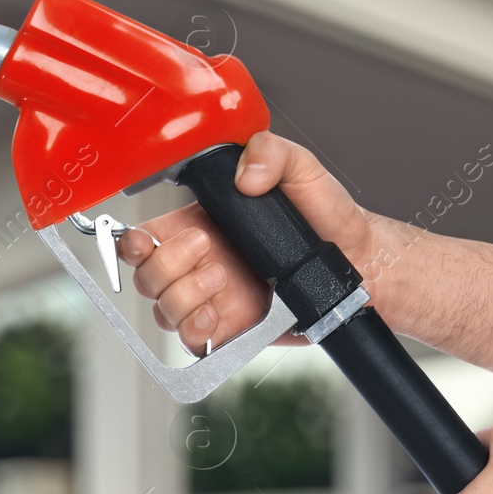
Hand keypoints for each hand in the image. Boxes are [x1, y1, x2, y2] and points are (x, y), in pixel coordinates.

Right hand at [116, 131, 380, 354]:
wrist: (359, 260)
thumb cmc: (328, 216)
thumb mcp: (301, 168)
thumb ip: (270, 152)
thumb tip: (244, 175)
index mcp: (202, 221)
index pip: (144, 235)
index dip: (132, 241)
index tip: (147, 239)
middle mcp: (201, 261)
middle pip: (146, 277)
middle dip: (167, 265)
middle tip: (207, 248)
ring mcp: (214, 297)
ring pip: (164, 311)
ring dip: (185, 297)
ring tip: (223, 279)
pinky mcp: (233, 328)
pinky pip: (193, 341)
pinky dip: (198, 330)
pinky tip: (220, 314)